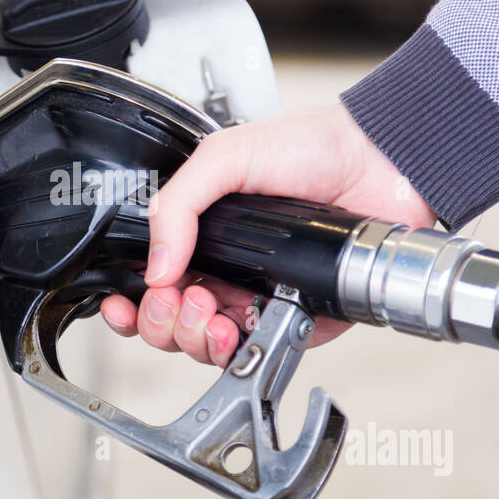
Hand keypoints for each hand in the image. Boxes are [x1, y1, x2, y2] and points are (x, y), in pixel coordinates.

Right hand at [98, 105, 436, 365]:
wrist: (375, 160)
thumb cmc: (308, 146)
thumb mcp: (223, 157)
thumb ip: (177, 205)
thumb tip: (155, 266)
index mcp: (201, 235)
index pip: (151, 282)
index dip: (130, 301)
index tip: (122, 302)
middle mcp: (225, 271)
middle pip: (171, 324)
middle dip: (161, 322)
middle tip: (176, 298)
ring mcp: (259, 298)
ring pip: (207, 346)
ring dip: (193, 338)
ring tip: (207, 311)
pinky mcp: (297, 321)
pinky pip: (258, 351)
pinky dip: (239, 349)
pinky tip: (237, 326)